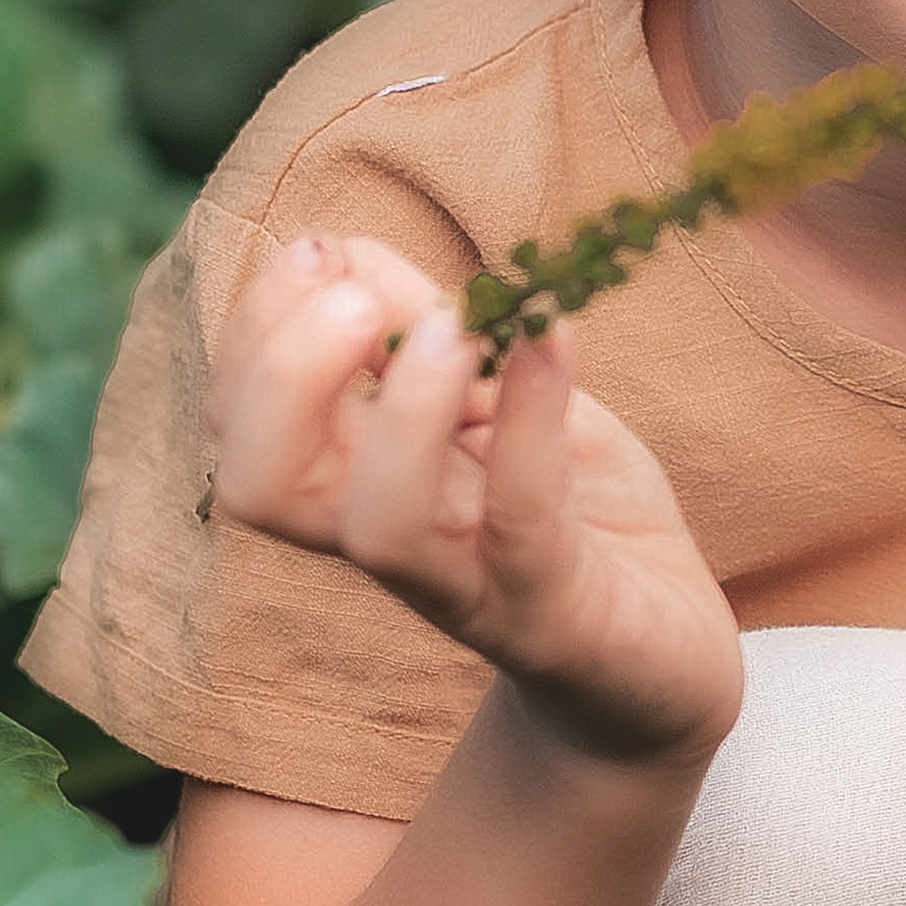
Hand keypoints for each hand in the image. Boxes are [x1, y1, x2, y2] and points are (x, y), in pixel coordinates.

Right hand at [209, 233, 744, 772]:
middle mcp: (387, 539)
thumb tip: (347, 248)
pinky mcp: (553, 613)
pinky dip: (532, 422)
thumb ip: (421, 330)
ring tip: (451, 326)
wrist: (665, 657)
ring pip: (377, 527)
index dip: (256, 330)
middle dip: (280, 376)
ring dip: (402, 411)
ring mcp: (467, 586)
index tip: (321, 248)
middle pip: (260, 485)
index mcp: (353, 482)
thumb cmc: (572, 511)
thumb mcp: (495, 400)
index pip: (240, 423)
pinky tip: (556, 338)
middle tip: (351, 295)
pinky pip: (522, 523)